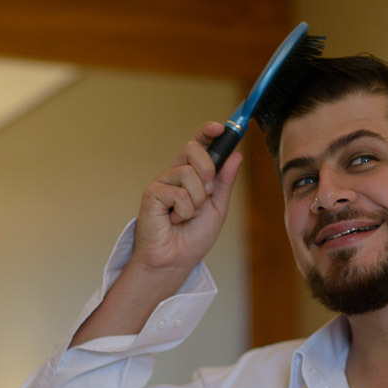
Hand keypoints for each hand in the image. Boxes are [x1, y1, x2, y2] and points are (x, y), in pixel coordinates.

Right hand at [129, 122, 243, 276]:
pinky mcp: (152, 194)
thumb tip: (236, 155)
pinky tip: (174, 220)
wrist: (176, 261)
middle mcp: (176, 174)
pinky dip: (184, 211)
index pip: (198, 143)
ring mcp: (162, 182)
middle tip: (208, 193)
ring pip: (188, 174)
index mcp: (192, 174)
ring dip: (197, 200)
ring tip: (187, 215)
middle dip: (208, 169)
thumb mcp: (218, 207)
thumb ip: (225, 182)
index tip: (220, 127)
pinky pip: (178, 193)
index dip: (207, 131)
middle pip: (192, 148)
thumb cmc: (193, 237)